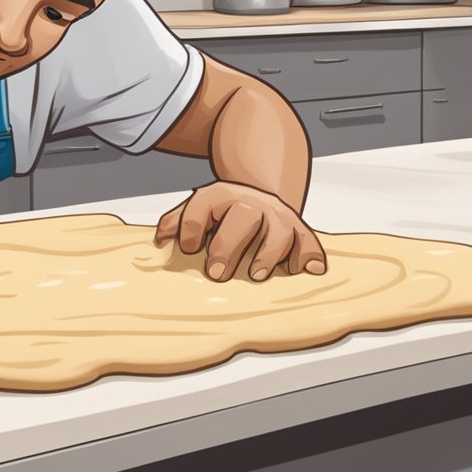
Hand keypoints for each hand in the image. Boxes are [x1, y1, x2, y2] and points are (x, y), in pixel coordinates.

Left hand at [154, 182, 326, 281]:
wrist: (258, 196)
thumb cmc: (223, 213)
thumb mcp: (198, 210)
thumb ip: (177, 223)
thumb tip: (160, 241)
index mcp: (220, 196)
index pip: (203, 206)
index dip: (192, 226)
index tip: (187, 248)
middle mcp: (251, 203)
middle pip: (242, 216)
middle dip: (228, 245)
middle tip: (215, 273)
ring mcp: (277, 216)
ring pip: (280, 230)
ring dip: (268, 253)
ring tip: (256, 275)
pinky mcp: (299, 230)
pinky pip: (309, 241)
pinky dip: (311, 256)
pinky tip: (310, 271)